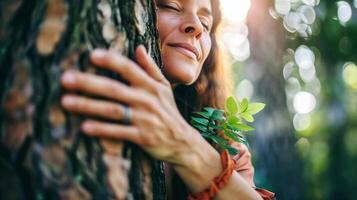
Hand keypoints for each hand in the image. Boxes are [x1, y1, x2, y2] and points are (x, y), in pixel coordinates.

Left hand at [60, 45, 205, 165]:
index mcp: (150, 86)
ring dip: (88, 105)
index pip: (129, 68)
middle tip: (65, 78)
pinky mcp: (142, 137)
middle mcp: (147, 100)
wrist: (182, 142)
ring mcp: (144, 119)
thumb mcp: (164, 87)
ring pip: (112, 110)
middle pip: (114, 88)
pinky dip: (102, 129)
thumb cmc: (168, 111)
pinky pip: (119, 132)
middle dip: (88, 82)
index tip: (91, 55)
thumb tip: (138, 47)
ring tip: (65, 101)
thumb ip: (150, 68)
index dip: (111, 61)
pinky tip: (84, 127)